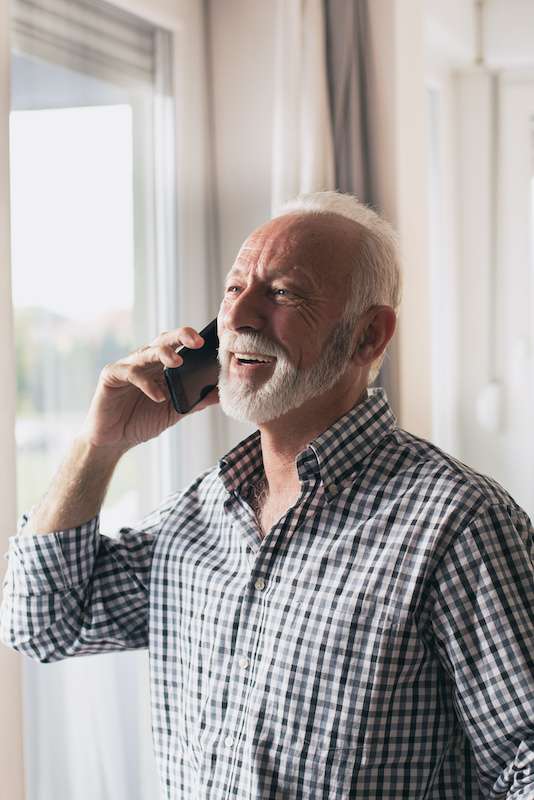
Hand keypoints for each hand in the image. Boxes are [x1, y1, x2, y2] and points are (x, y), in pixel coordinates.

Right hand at [79, 327, 218, 450]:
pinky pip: (131, 373)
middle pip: (163, 341)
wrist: (113, 441)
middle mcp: (144, 362)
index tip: (210, 343)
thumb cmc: (141, 422)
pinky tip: (158, 396)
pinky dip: (147, 383)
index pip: (177, 345)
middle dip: (180, 337)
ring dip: (163, 354)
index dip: (191, 340)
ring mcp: (126, 366)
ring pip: (146, 352)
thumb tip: (219, 394)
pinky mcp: (111, 376)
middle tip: (196, 341)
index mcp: (159, 367)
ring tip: (178, 362)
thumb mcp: (173, 412)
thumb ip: (194, 402)